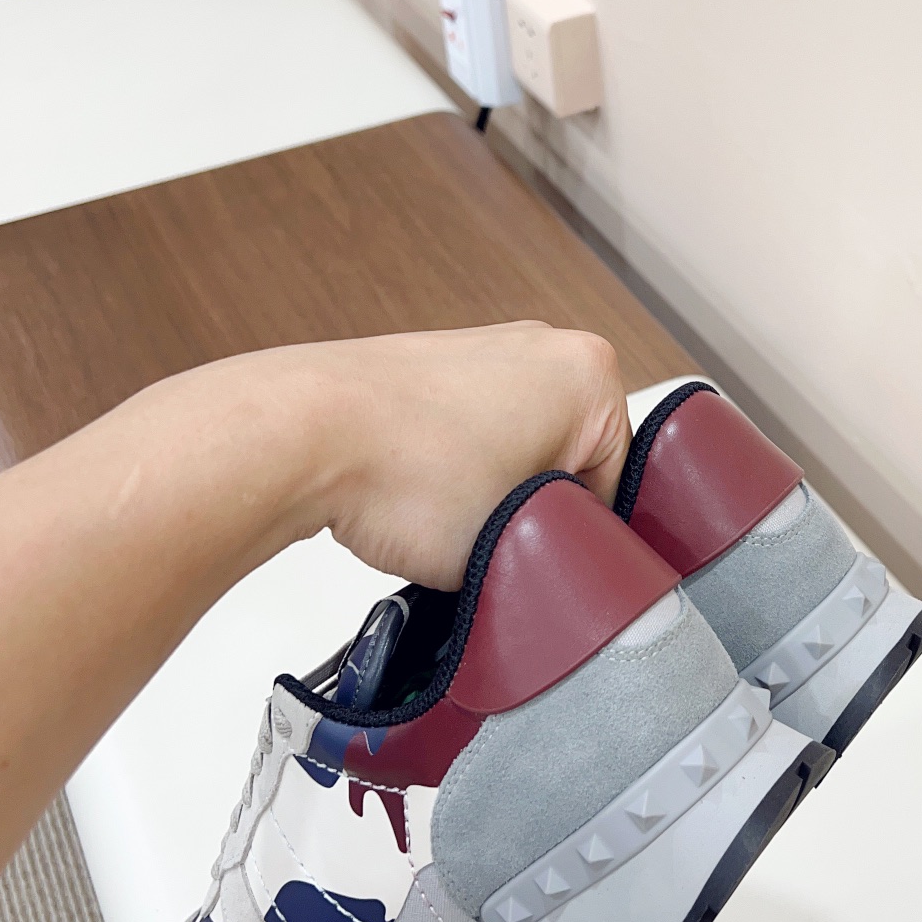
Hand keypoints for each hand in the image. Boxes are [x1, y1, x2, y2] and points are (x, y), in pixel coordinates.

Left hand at [296, 321, 631, 588]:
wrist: (301, 433)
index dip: (582, 541)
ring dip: (490, 498)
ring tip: (449, 526)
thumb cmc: (404, 471)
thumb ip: (562, 561)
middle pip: (570, 464)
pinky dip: (450, 475)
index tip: (546, 565)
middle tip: (497, 549)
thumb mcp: (519, 546)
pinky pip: (467, 439)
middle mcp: (543, 347)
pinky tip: (421, 503)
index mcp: (591, 375)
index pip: (620, 485)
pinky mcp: (430, 369)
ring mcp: (483, 351)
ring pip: (517, 454)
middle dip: (535, 514)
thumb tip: (559, 575)